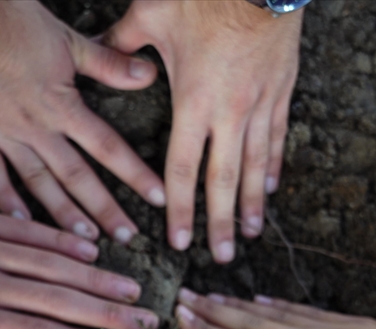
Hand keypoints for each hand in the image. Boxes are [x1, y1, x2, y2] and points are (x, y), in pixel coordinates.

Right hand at [0, 0, 165, 242]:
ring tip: (84, 242)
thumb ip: (108, 64)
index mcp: (60, 104)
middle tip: (126, 238)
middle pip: (76, 176)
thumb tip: (147, 76)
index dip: (134, 174)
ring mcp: (1, 133)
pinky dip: (5, 200)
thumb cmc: (10, 19)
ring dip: (62, 214)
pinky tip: (21, 224)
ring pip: (37, 182)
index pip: (107, 147)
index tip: (156, 200)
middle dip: (104, 209)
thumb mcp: (66, 39)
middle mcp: (33, 126)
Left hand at [106, 1, 303, 262]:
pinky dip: (273, 165)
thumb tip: (94, 55)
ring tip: (250, 234)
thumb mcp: (151, 13)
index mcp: (194, 102)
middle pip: (223, 180)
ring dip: (253, 203)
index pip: (182, 170)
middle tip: (221, 258)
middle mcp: (229, 112)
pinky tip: (271, 187)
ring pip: (256, 165)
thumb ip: (121, 44)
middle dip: (221, 223)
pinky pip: (277, 137)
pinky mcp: (281, 90)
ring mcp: (260, 104)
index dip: (179, 210)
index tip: (178, 241)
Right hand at [175, 290, 375, 328]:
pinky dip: (277, 305)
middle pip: (249, 322)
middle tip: (184, 296)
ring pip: (273, 312)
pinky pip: (302, 310)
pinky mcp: (349, 324)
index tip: (181, 317)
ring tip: (213, 295)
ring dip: (239, 304)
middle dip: (213, 310)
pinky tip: (264, 300)